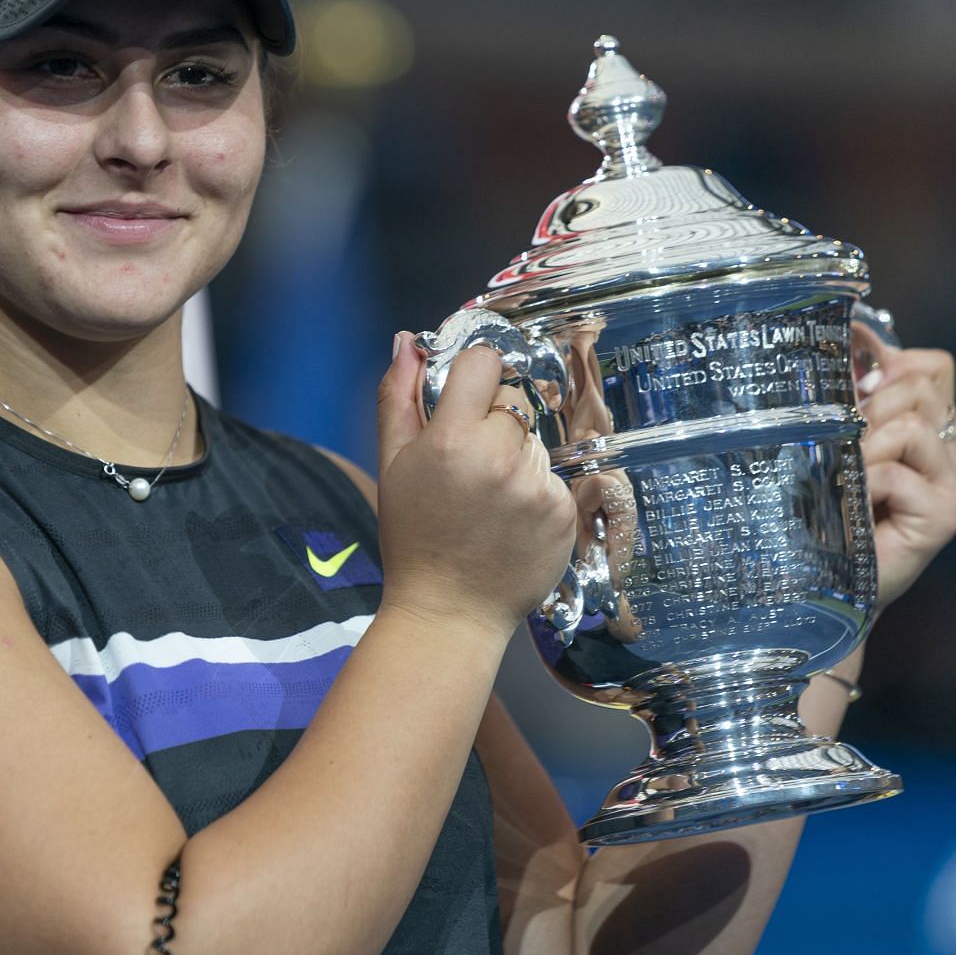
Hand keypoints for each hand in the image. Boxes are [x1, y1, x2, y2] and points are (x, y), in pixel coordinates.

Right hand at [374, 333, 576, 632]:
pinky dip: (535, 490)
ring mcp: (537, 486)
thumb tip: (407, 342)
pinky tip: (509, 519)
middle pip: (513, 401)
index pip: (485, 361)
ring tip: (487, 499)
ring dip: (515, 457)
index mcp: (452, 439)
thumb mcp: (391, 464)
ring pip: (535, 439)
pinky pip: (553, 476)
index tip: (467, 394)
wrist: (449, 611)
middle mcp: (499, 458)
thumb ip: (399, 396)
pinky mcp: (564, 512)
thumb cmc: (415, 538)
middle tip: (469, 464)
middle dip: (493, 421)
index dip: (475, 374)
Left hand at [853, 326, 955, 609]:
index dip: (888, 360)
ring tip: (846, 480)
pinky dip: (862, 483)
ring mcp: (953, 485)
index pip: (932, 367)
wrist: (825, 586)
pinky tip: (853, 507)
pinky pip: (895, 471)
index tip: (849, 379)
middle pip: (919, 387)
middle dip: (867, 408)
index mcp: (930, 431)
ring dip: (862, 447)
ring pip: (909, 424)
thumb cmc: (824, 514)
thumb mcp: (835, 444)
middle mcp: (949, 455)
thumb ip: (849, 397)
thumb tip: (852, 332)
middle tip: (843, 450)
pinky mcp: (943, 515)